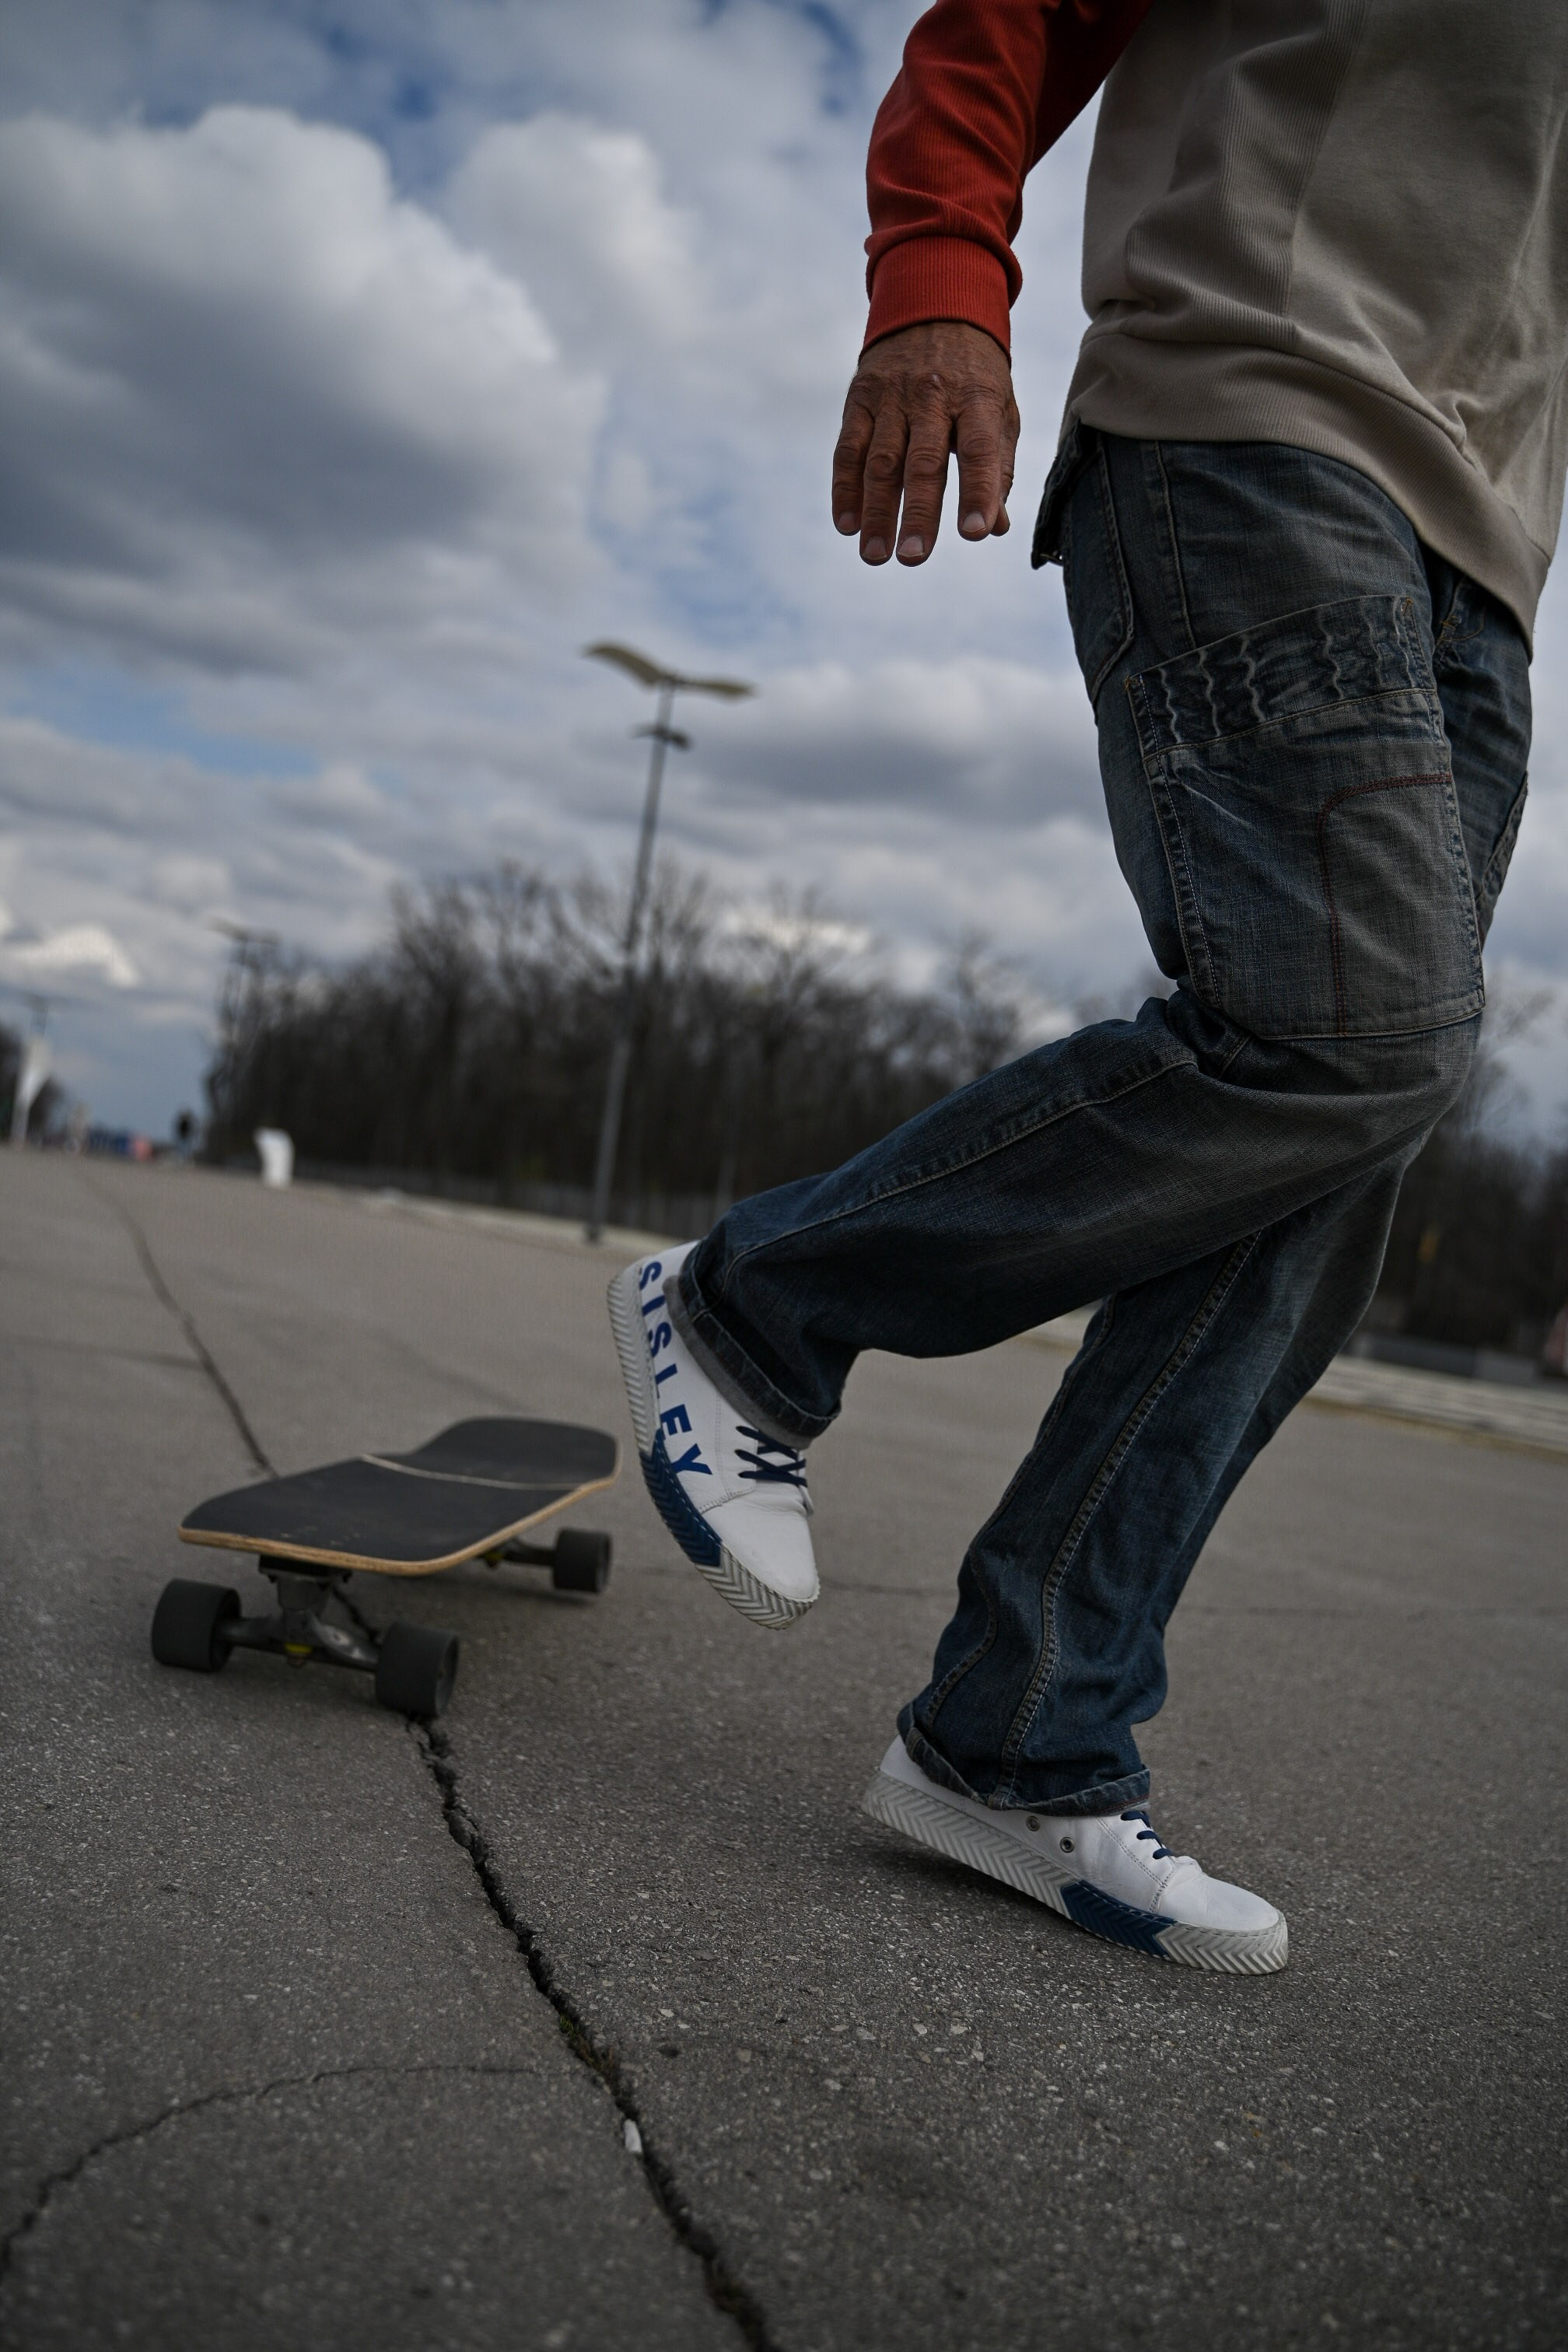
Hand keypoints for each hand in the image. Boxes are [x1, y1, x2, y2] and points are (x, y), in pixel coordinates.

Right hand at [831, 320, 1019, 566]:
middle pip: (923, 461)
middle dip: (918, 513)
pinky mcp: (860, 398)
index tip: (975, 533)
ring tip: (875, 555)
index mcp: (976, 397)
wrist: (934, 302)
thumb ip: (999, 467)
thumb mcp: (999, 408)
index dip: (979, 491)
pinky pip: (848, 448)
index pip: (978, 449)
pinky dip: (844, 488)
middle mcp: (932, 395)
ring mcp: (891, 396)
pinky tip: (847, 525)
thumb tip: (996, 526)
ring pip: (881, 460)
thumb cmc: (975, 374)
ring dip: (876, 511)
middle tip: (913, 559)